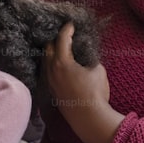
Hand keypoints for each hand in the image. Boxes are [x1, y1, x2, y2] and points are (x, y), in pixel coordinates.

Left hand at [43, 23, 123, 142]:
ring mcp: (49, 80)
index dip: (67, 29)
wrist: (88, 117)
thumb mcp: (98, 69)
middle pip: (48, 48)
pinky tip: (60, 65)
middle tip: (65, 35)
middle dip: (56, 39)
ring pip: (46, 60)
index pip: (61, 39)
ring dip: (52, 52)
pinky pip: (47, 71)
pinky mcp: (51, 90)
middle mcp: (51, 69)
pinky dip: (52, 64)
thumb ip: (89, 58)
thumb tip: (85, 54)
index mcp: (62, 62)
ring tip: (62, 48)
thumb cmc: (95, 93)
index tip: (71, 24)